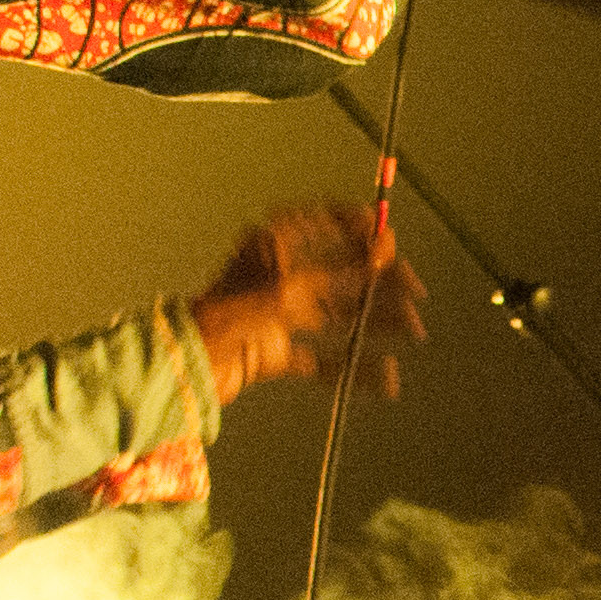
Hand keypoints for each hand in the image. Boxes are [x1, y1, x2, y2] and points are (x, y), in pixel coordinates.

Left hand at [189, 203, 424, 404]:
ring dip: (377, 322)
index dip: (358, 226)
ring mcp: (278, 315)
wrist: (184, 371)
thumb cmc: (225, 318)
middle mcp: (277, 276)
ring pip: (339, 315)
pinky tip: (385, 377)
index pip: (322, 222)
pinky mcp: (276, 352)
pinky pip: (324, 357)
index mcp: (271, 246)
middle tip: (416, 295)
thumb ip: (335, 274)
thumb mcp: (284, 291)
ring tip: (414, 331)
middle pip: (340, 272)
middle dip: (381, 283)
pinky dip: (354, 367)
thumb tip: (381, 254)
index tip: (391, 237)